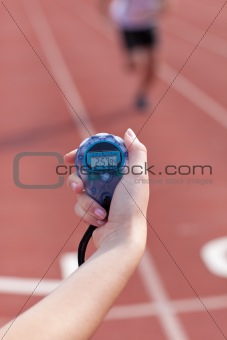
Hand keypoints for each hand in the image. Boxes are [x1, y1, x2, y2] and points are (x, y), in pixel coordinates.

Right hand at [65, 129, 148, 251]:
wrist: (122, 238)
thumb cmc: (132, 207)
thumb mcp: (137, 176)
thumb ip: (136, 152)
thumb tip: (128, 132)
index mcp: (120, 172)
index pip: (98, 156)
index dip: (83, 154)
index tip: (70, 156)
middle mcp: (110, 183)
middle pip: (83, 173)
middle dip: (77, 181)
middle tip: (78, 186)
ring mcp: (100, 198)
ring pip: (79, 191)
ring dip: (87, 202)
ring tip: (99, 211)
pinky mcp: (93, 211)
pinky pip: (79, 206)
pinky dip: (88, 213)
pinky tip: (101, 219)